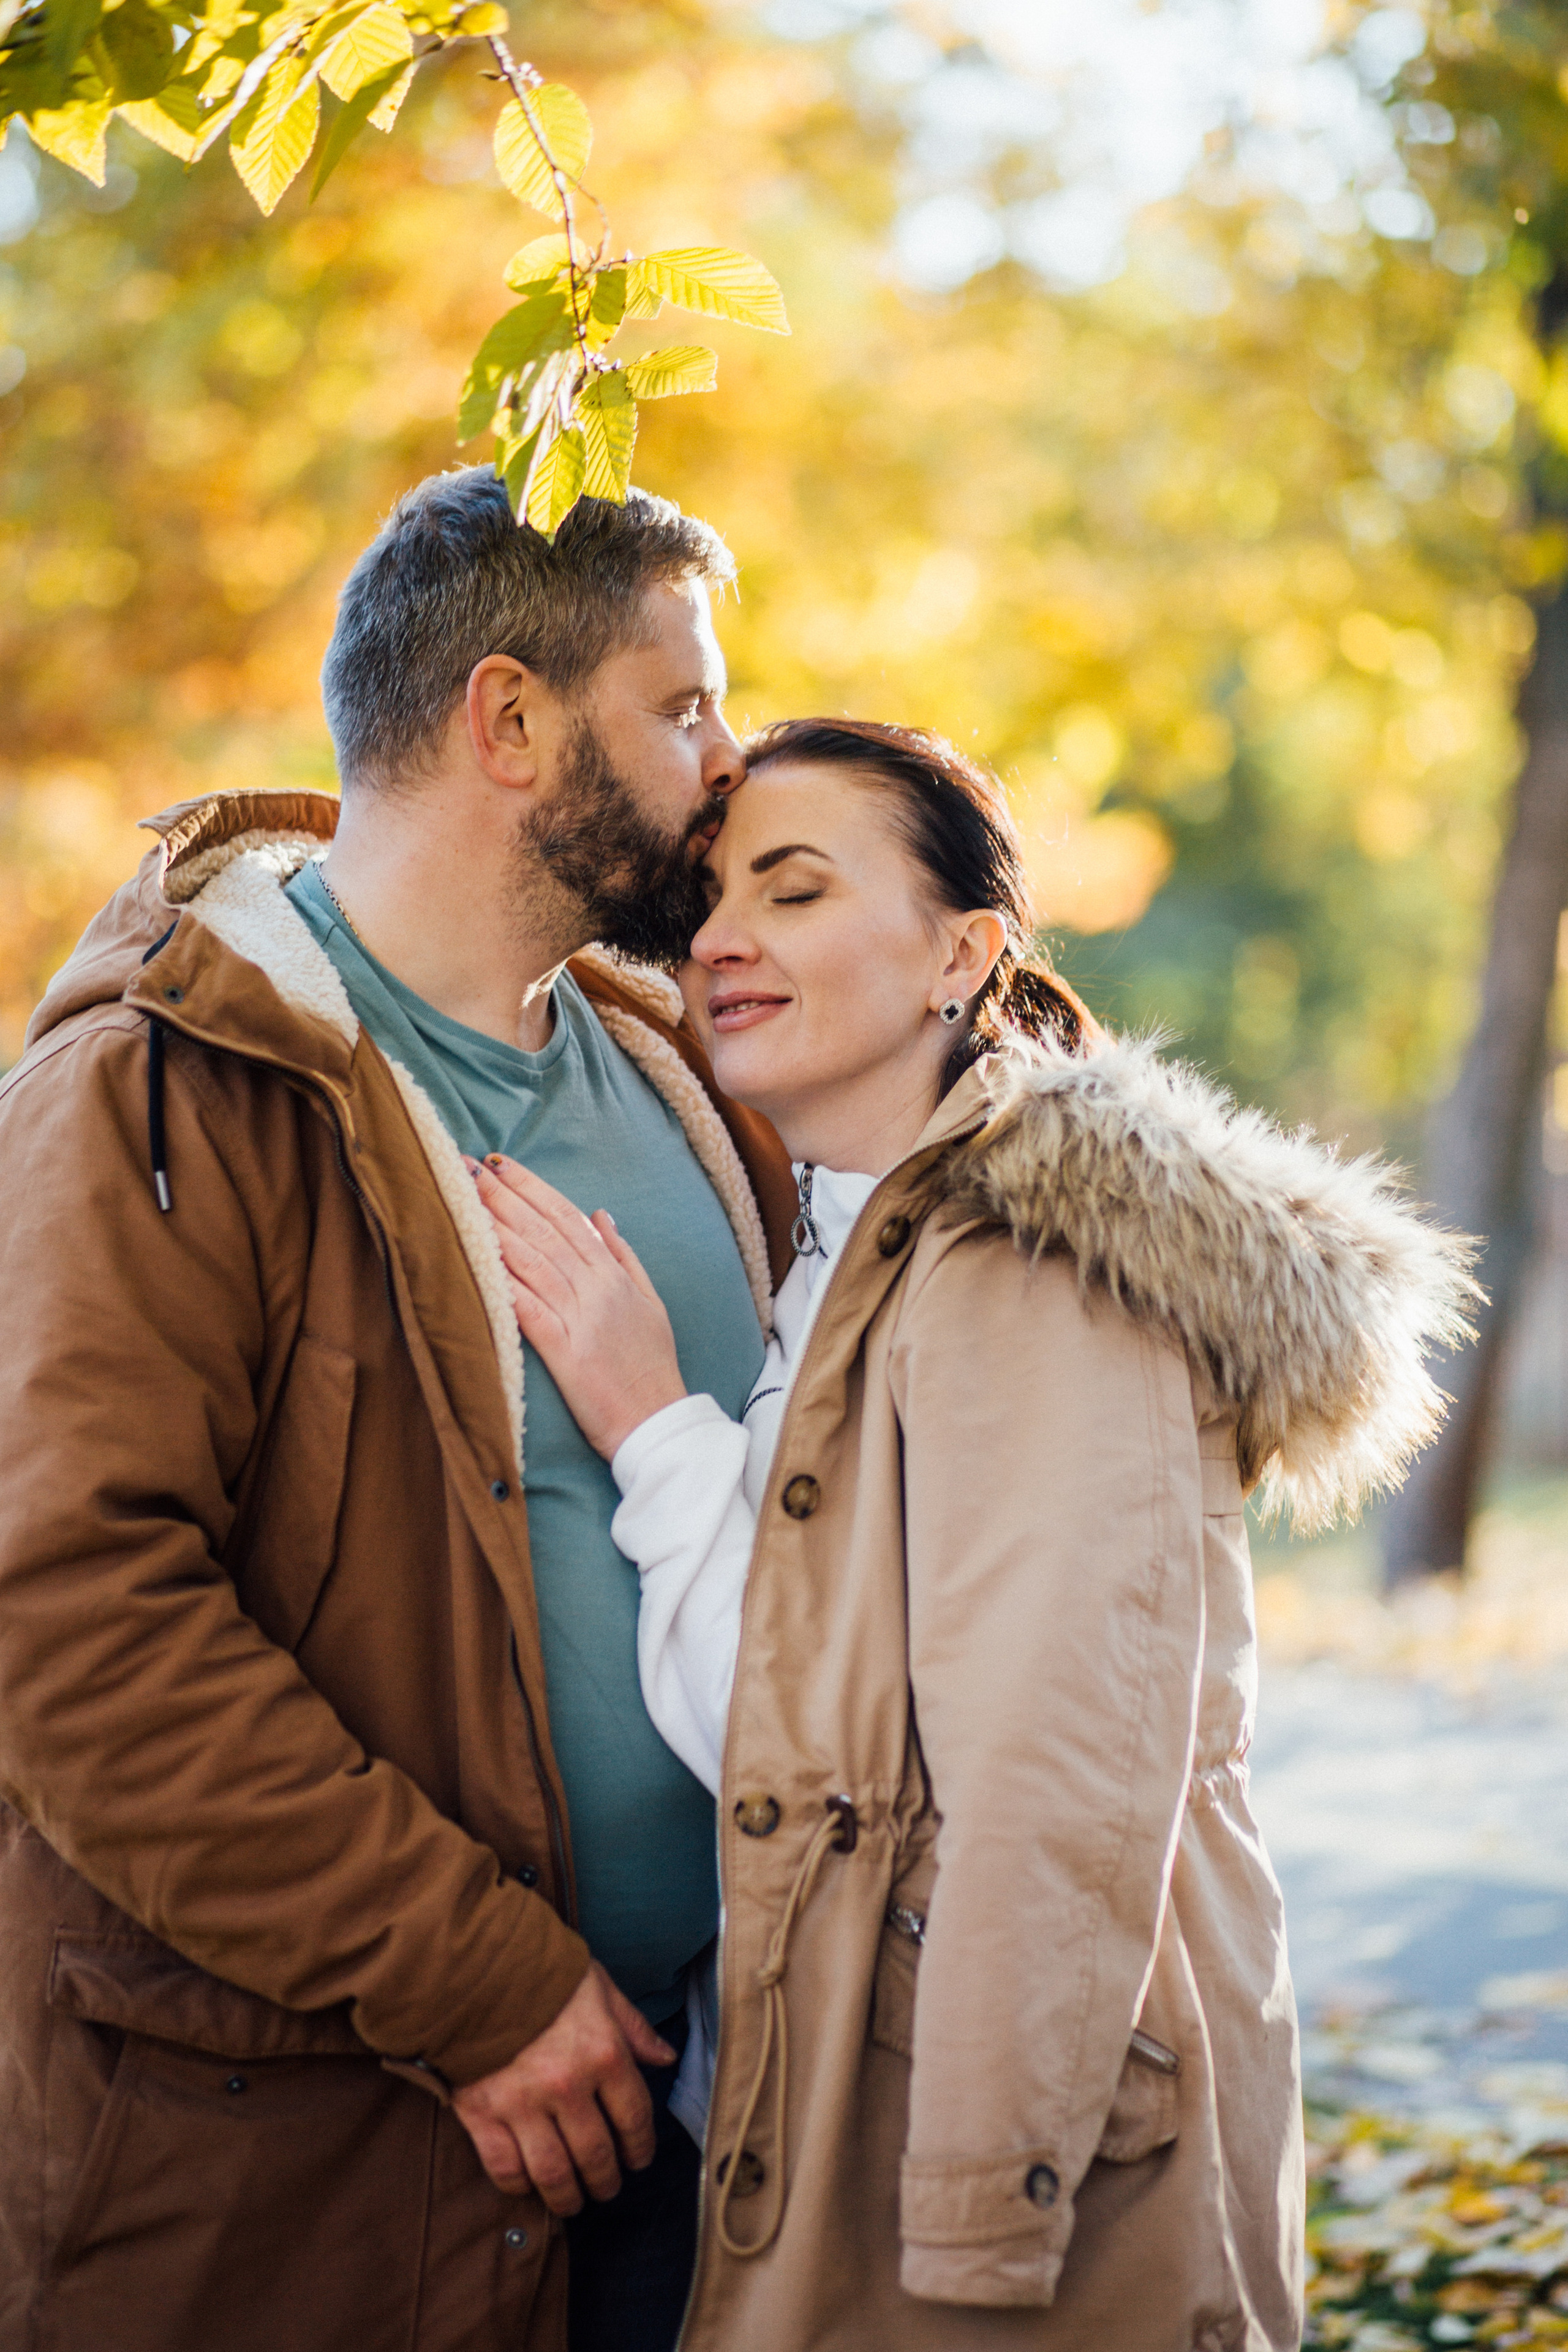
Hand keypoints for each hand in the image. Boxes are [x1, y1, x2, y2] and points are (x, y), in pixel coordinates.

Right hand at [451, 1962, 676, 2213]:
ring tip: (572, 2201)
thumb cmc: (542, 1973)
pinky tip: (528, 2185)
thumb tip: (666, 2058)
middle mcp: (567, 2085)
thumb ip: (633, 2027)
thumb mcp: (599, 1989)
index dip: (641, 2147)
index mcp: (603, 2053)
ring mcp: (523, 2103)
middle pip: (596, 2154)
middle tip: (606, 2188)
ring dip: (568, 2196)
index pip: (634, 2117)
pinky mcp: (482, 2113)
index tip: (638, 2160)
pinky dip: (519, 2184)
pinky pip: (505, 2167)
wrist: (473, 1964)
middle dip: (606, 2180)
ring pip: (554, 2172)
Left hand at [471, 1156, 686, 1457]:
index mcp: (613, 1274)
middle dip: (503, 1195)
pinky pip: (527, 1308)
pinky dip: (503, 1281)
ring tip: (463, 1199)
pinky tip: (476, 1259)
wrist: (657, 1420)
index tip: (501, 1164)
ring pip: (532, 1260)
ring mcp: (580, 1317)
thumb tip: (602, 1215)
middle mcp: (596, 1287)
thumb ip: (624, 1256)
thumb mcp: (650, 1302)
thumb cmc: (651, 1366)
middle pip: (543, 1230)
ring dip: (495, 1226)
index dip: (531, 1187)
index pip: (567, 1216)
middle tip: (467, 1166)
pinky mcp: (564, 1351)